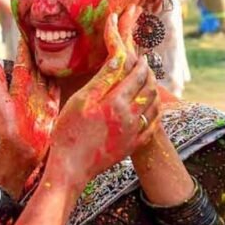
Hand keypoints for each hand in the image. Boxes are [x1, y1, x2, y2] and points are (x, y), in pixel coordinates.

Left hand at [0, 40, 59, 164]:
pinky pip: (58, 89)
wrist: (20, 151)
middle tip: (45, 33)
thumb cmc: (6, 127)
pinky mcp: (53, 107)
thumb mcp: (0, 100)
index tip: (27, 32)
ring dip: (52, 62)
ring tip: (56, 45)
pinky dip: (60, 78)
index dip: (25, 49)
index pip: (23, 63)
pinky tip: (65, 67)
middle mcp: (32, 90)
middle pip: (38, 66)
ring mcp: (44, 98)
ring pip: (49, 75)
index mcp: (18, 87)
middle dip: (40, 51)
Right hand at [47, 11, 160, 187]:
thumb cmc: (69, 132)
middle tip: (146, 67)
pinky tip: (152, 108)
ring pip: (154, 106)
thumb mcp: (80, 101)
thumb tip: (118, 59)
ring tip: (149, 83)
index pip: (137, 77)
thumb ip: (101, 80)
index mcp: (116, 103)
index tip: (142, 56)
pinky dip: (155, 112)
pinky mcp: (133, 146)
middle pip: (149, 90)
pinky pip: (153, 126)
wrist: (72, 167)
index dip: (141, 64)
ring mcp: (134, 133)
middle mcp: (130, 117)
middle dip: (150, 75)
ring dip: (154, 92)